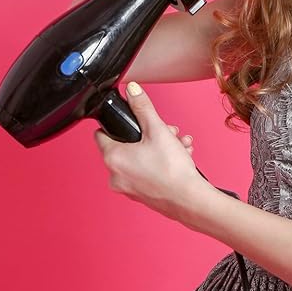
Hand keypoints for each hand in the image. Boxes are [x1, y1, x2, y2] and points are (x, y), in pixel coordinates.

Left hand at [94, 82, 213, 228]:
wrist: (189, 200)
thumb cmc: (172, 170)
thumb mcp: (157, 130)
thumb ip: (143, 107)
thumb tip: (132, 90)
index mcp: (113, 158)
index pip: (102, 133)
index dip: (119, 123)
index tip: (133, 120)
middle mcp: (115, 176)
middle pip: (128, 144)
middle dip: (151, 134)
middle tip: (167, 132)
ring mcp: (128, 187)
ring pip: (141, 157)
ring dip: (161, 146)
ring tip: (179, 145)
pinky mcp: (142, 194)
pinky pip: (148, 171)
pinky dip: (162, 162)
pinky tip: (180, 157)